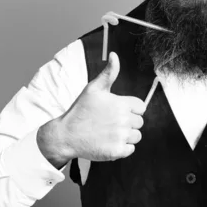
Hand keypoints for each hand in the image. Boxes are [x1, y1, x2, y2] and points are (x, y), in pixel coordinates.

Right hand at [38, 52, 145, 167]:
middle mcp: (123, 120)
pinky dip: (122, 148)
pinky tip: (109, 142)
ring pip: (136, 136)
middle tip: (110, 123)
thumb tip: (114, 55)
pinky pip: (130, 149)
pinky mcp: (117, 151)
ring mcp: (121, 136)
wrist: (66, 135)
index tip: (117, 111)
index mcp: (121, 104)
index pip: (140, 107)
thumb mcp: (93, 89)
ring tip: (109, 133)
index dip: (130, 109)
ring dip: (126, 136)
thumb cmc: (80, 110)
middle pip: (139, 122)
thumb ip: (109, 73)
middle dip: (128, 122)